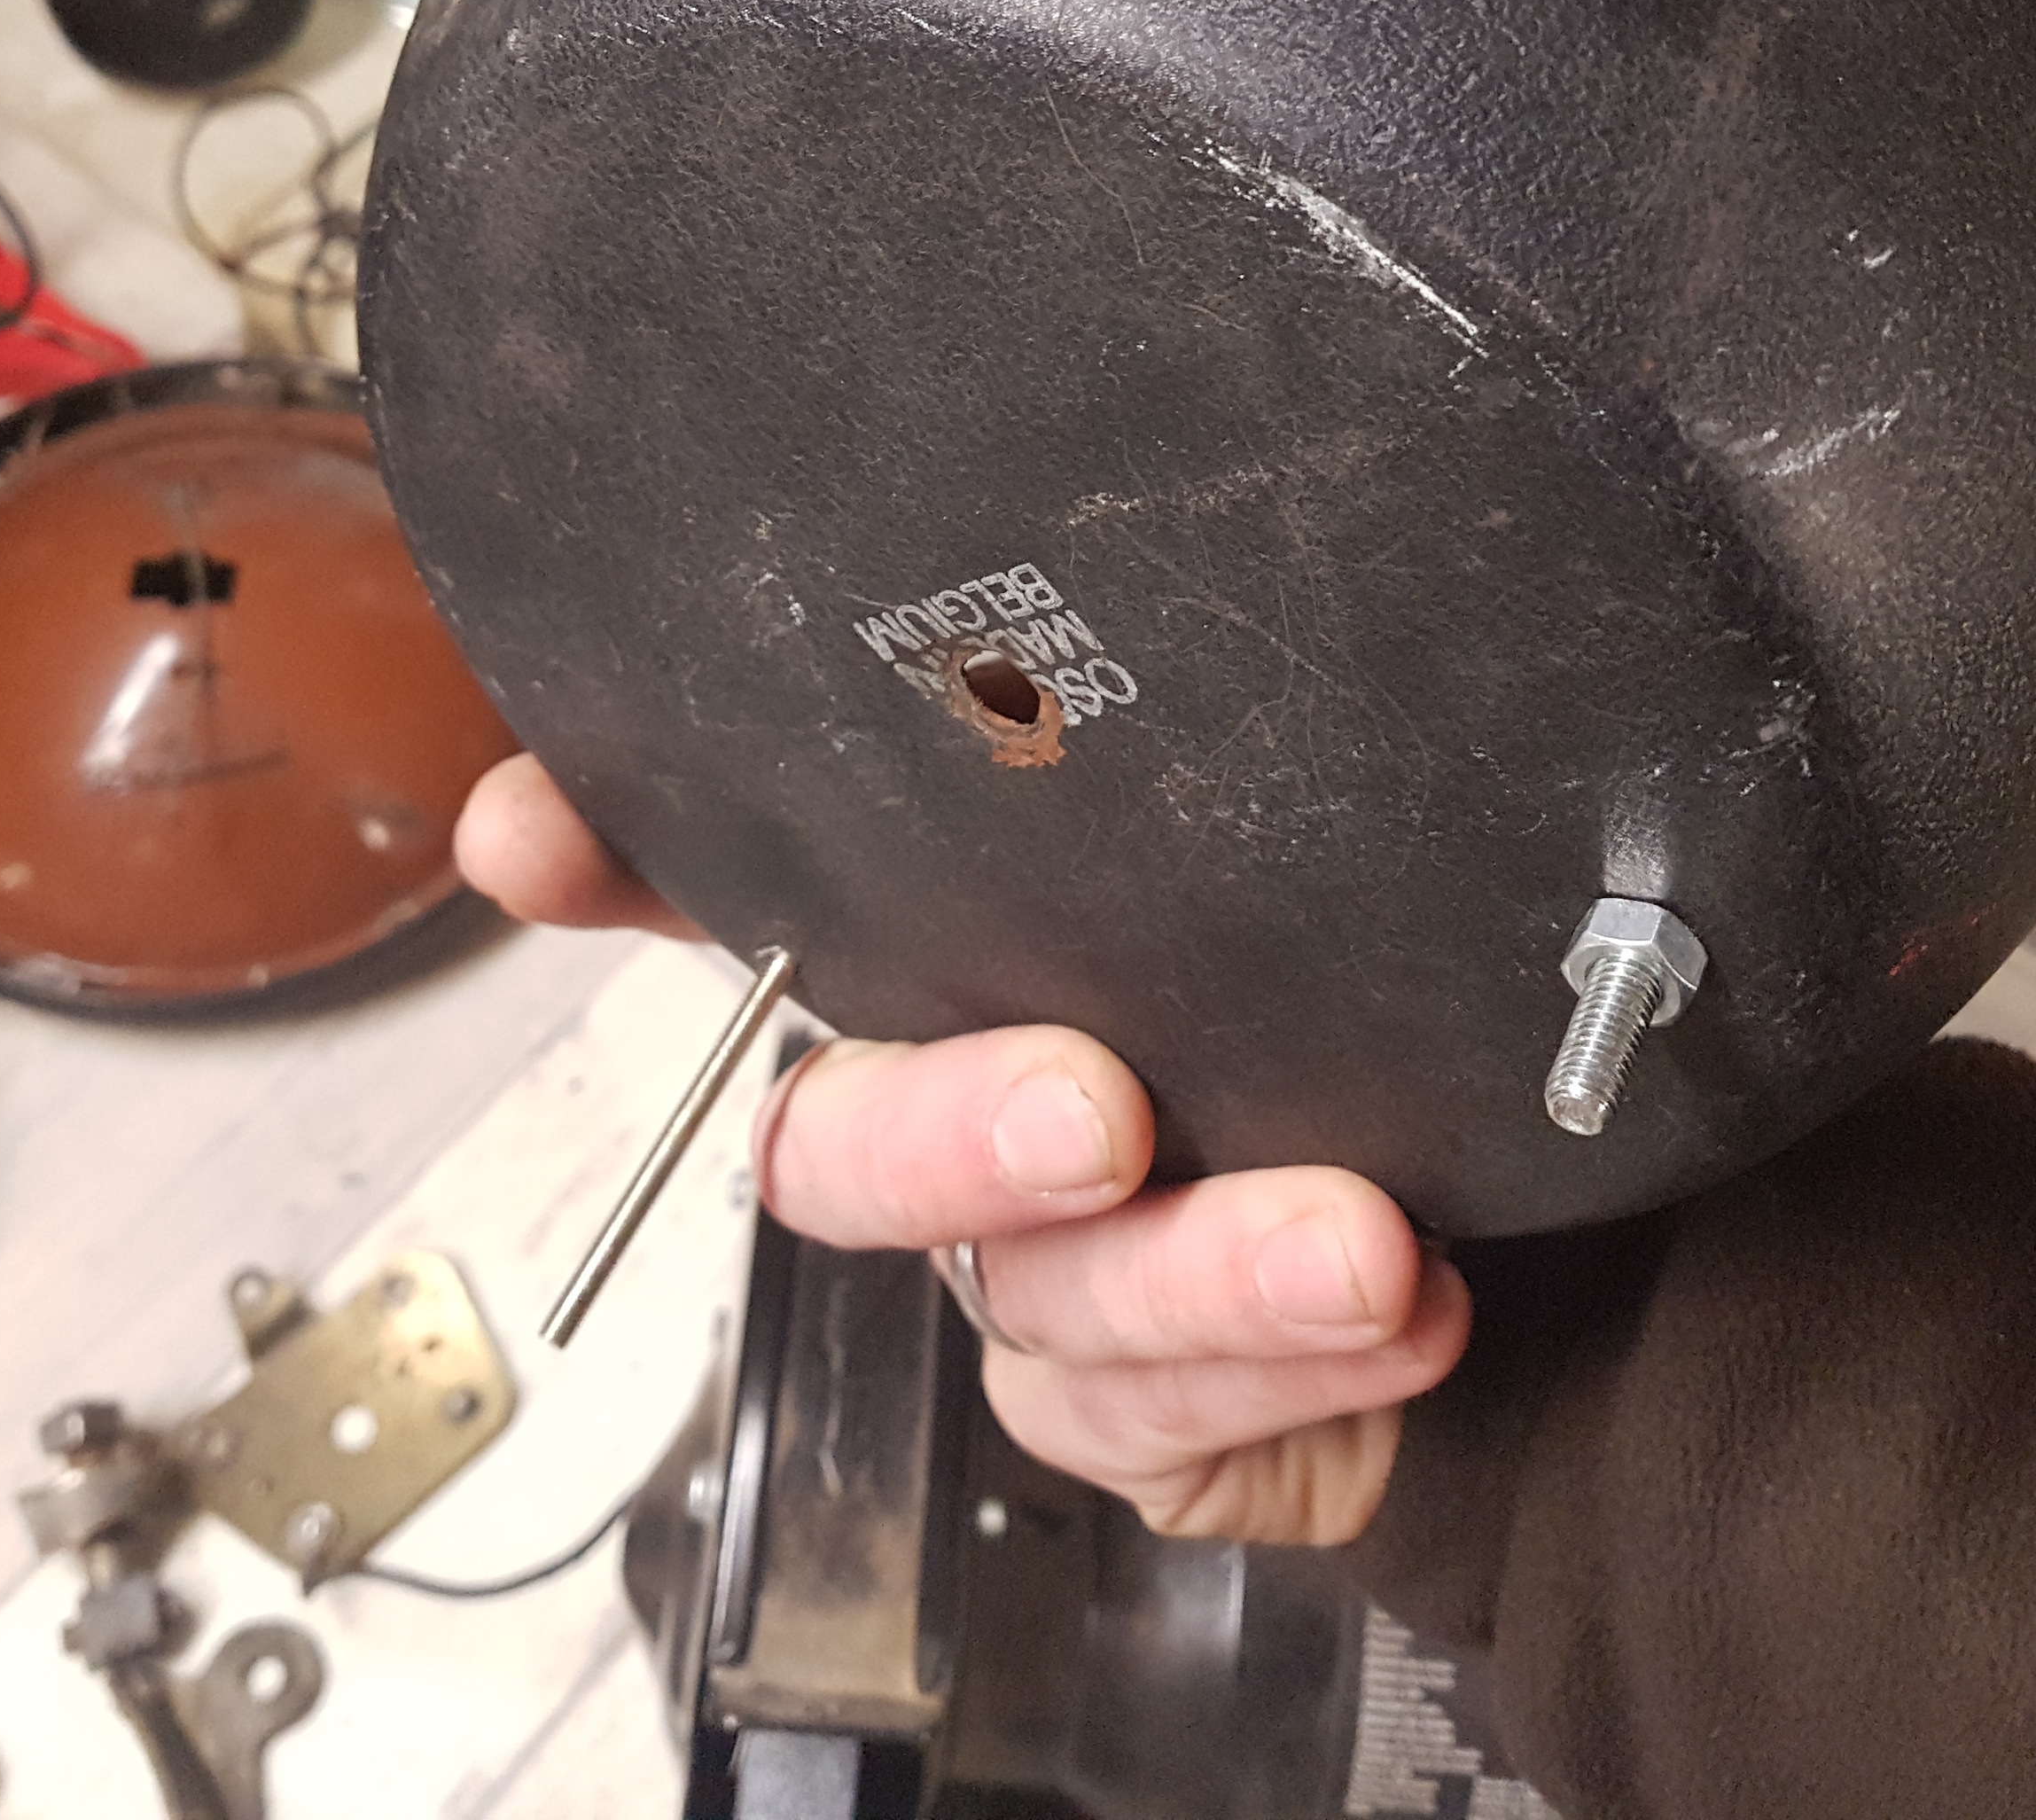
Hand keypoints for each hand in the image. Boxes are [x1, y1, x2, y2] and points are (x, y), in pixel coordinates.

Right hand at [455, 752, 1470, 1542]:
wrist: (1499, 1255)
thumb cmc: (1332, 1025)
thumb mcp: (1244, 874)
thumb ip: (1105, 759)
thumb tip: (1028, 618)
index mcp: (941, 984)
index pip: (744, 902)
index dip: (615, 864)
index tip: (537, 838)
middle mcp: (957, 1135)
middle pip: (850, 1147)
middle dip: (953, 1129)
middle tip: (1091, 1112)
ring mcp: (1044, 1287)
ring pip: (1050, 1297)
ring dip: (1205, 1271)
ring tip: (1352, 1243)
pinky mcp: (1147, 1418)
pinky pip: (1173, 1416)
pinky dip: (1297, 1366)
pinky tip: (1404, 1310)